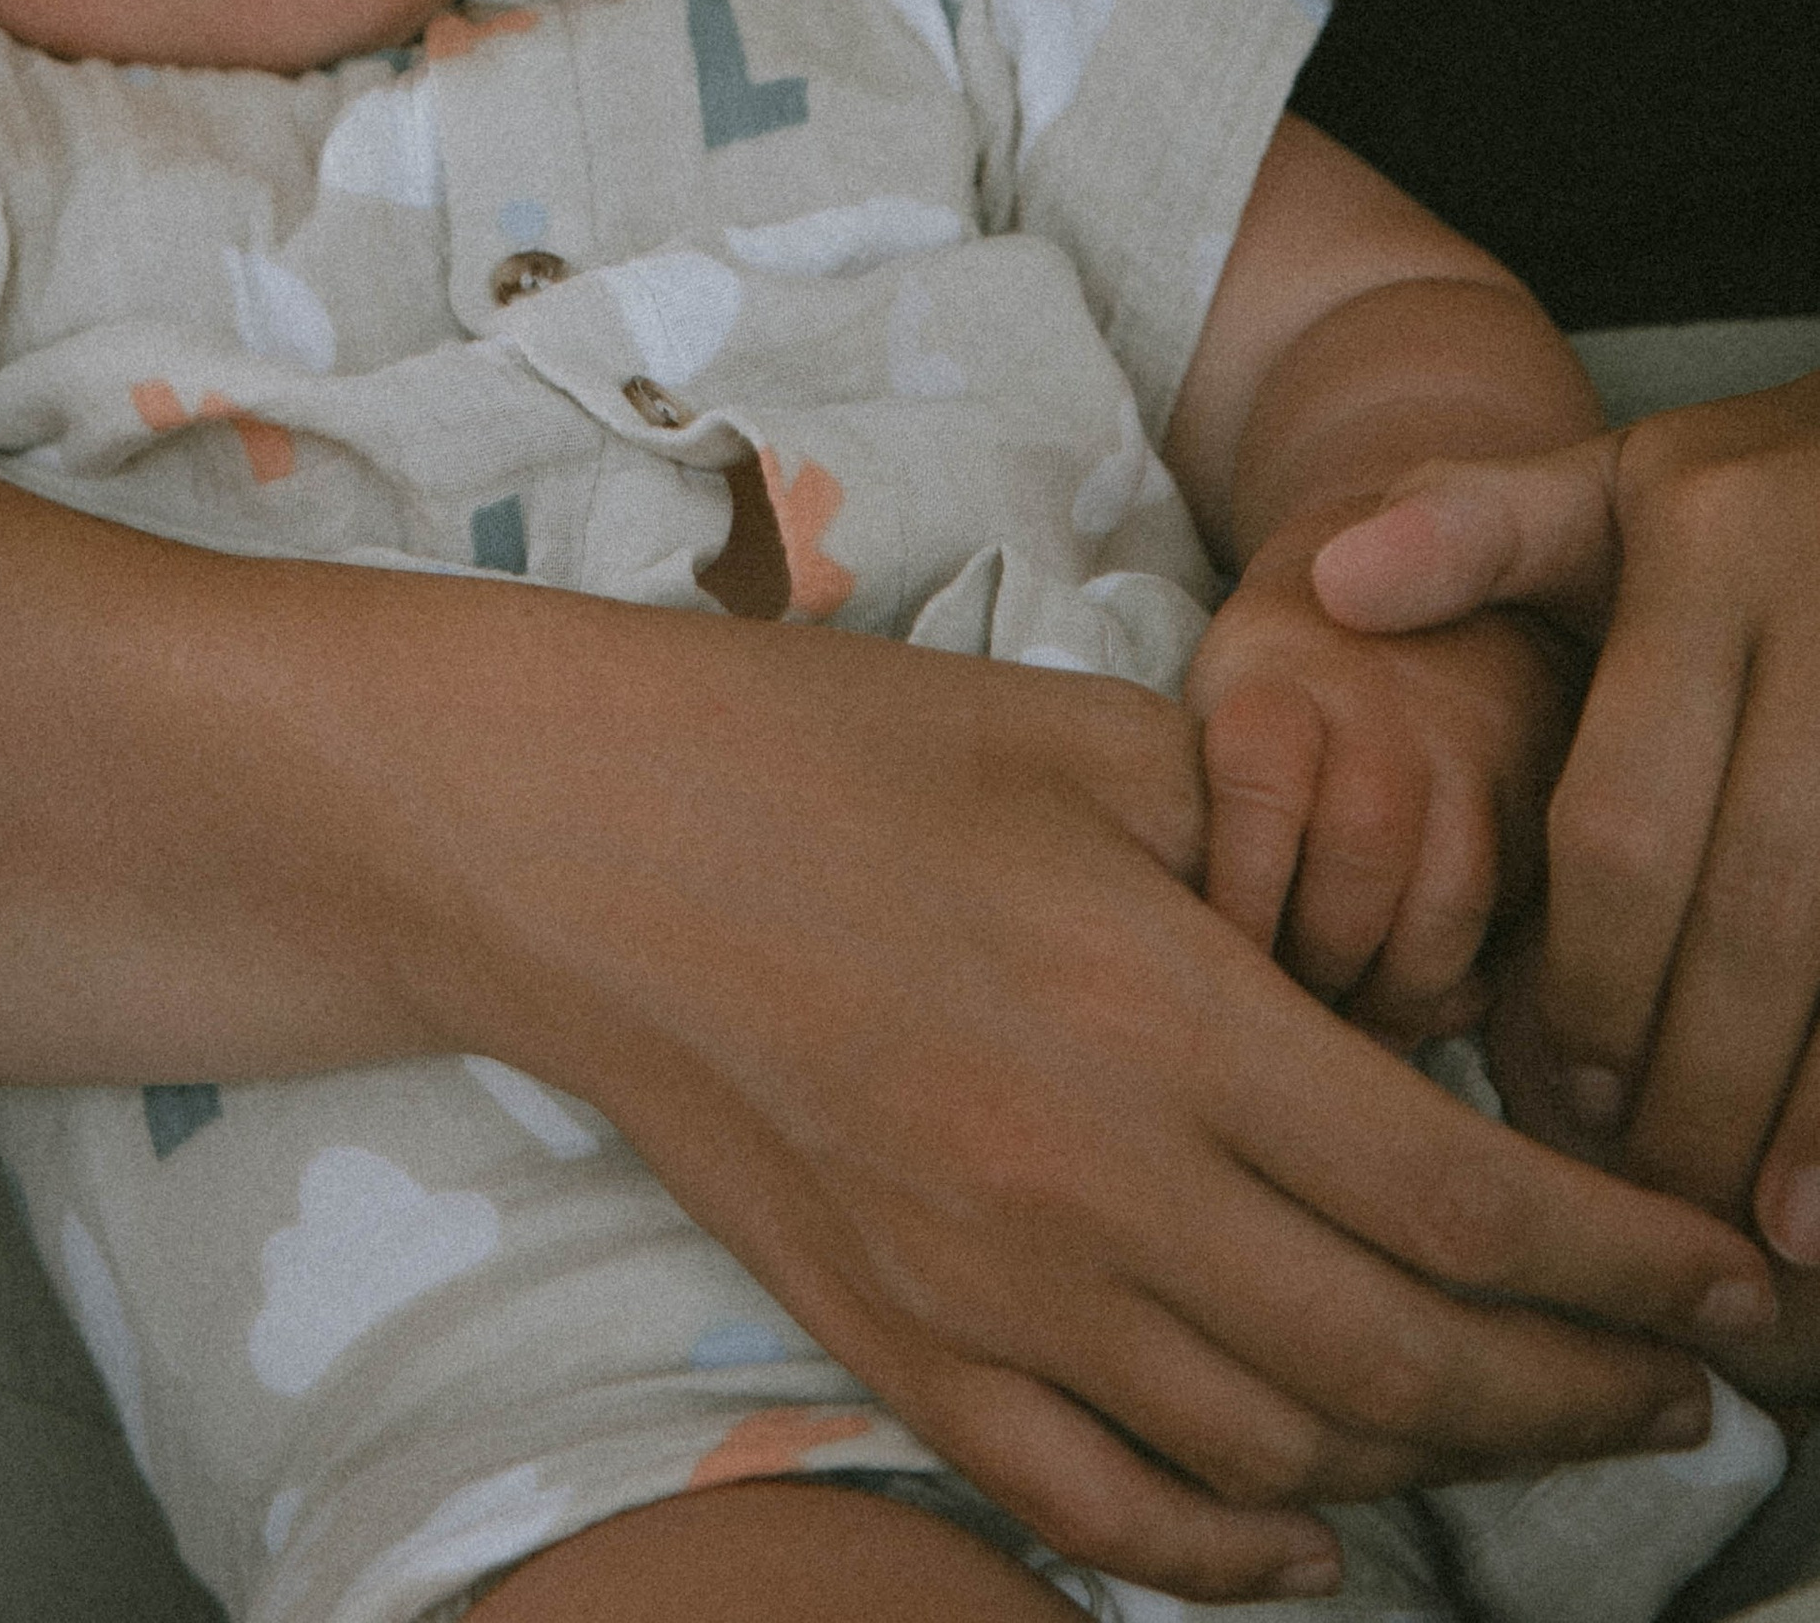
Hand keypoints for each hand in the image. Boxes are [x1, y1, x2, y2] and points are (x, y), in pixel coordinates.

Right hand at [408, 609, 1771, 1602]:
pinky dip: (1232, 1552)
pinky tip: (1310, 1534)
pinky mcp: (894, 1346)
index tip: (1729, 1283)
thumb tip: (1404, 965)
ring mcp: (984, 1293)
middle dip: (1581, 1392)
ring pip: (1278, 1459)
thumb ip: (1266, 848)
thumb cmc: (826, 751)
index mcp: (1155, 1013)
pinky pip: (1101, 1506)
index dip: (1631, 1267)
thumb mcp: (1083, 742)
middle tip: (1685, 1388)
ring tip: (1526, 1426)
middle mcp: (1088, 1186)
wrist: (578, 838)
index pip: (1463, 1198)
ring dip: (1437, 1465)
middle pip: (1403, 1361)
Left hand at [1189, 502, 1579, 1043]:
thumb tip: (1200, 954)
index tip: (1221, 966)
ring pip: (1449, 899)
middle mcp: (1384, 704)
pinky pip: (1520, 910)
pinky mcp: (1543, 791)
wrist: (1411, 567)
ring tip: (1359, 1021)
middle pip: (1361, 854)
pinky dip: (1473, 977)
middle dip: (1323, 961)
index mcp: (1280, 676)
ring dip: (1399, 990)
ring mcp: (1474, 745)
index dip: (1239, 898)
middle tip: (1295, 1010)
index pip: (1258, 786)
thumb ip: (1211, 804)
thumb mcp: (1220, 696)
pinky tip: (1428, 1003)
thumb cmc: (1279, 676)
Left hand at [1313, 384, 1819, 1268]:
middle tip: (1645, 1183)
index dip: (1592, 974)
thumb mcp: (1612, 485)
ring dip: (1806, 1100)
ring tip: (1761, 1233)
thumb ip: (1474, 530)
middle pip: (1753, 905)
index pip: (1625, 820)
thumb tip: (1335, 587)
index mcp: (1706, 550)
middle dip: (1696, 1064)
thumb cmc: (1743, 497)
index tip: (1559, 1092)